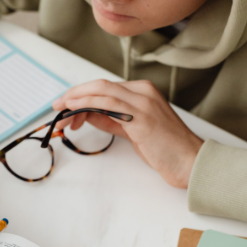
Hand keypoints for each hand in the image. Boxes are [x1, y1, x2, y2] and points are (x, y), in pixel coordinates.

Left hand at [52, 80, 202, 187]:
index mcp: (143, 92)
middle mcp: (143, 91)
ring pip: (102, 90)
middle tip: (56, 106)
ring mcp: (143, 102)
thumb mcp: (133, 130)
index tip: (66, 106)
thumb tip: (88, 114)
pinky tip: (74, 110)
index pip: (105, 87)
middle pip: (100, 85)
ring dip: (76, 99)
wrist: (189, 161)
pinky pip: (108, 104)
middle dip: (74, 94)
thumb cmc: (165, 149)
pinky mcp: (141, 117)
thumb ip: (112, 119)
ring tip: (61, 111)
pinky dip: (87, 103)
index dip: (82, 94)